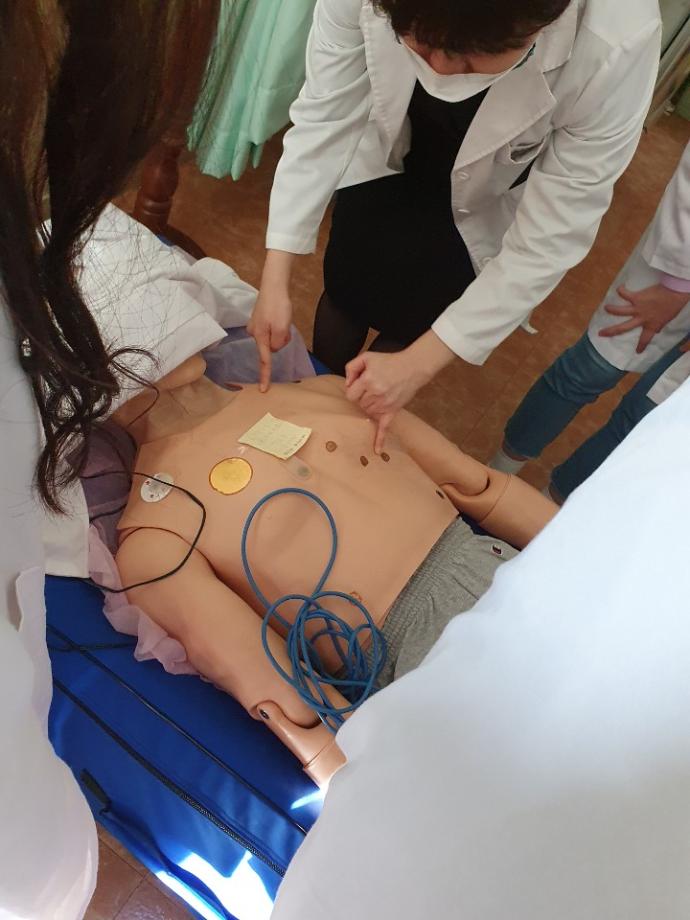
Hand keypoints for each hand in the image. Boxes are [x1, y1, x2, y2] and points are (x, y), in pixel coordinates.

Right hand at [247, 250, 295, 391]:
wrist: (274, 285)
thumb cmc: (278, 306)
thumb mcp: (281, 328)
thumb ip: (277, 343)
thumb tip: (274, 348)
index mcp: (259, 337)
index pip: (264, 360)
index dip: (265, 376)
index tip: (263, 390)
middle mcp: (253, 333)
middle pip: (271, 346)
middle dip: (280, 339)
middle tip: (284, 323)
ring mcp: (255, 325)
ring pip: (273, 338)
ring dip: (280, 331)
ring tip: (282, 317)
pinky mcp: (259, 319)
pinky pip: (271, 330)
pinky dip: (278, 325)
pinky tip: (279, 315)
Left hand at [345, 331, 453, 451]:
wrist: (413, 367)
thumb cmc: (389, 361)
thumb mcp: (367, 356)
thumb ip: (351, 367)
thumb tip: (347, 384)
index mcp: (367, 381)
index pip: (350, 395)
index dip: (354, 390)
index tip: (360, 385)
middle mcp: (375, 394)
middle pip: (359, 405)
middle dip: (363, 397)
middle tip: (372, 387)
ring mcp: (384, 404)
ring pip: (368, 413)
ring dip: (370, 407)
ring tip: (379, 395)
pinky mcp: (392, 411)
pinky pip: (385, 428)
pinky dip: (380, 440)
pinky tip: (377, 451)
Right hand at [599, 284, 689, 353]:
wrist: (675, 293)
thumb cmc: (674, 306)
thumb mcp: (667, 319)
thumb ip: (660, 325)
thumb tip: (658, 330)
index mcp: (651, 326)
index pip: (645, 339)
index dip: (641, 346)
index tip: (637, 352)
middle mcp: (642, 319)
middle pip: (623, 328)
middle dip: (611, 331)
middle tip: (601, 333)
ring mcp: (638, 309)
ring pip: (620, 311)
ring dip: (612, 309)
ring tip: (606, 308)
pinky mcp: (637, 298)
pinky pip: (626, 294)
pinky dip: (622, 290)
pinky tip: (620, 288)